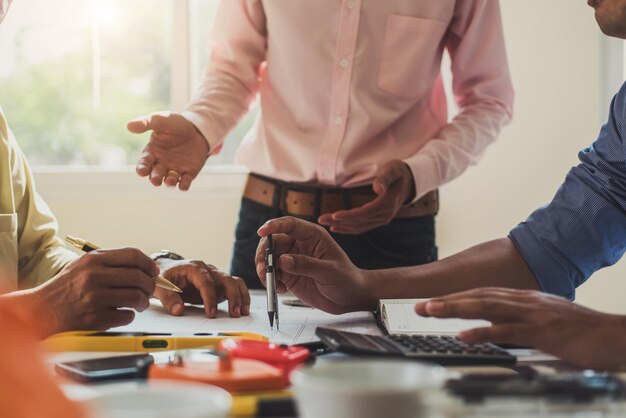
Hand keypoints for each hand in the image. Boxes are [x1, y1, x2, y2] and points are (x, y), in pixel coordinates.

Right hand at [31, 248, 157, 336]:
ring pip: (137, 297)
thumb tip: (142, 265)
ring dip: (143, 302)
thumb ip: (109, 263)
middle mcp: (95, 276)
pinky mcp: (96, 318)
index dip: (148, 264)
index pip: (133, 255)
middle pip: (139, 277)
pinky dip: (128, 316)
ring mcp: (95, 298)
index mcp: (93, 260)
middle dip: (150, 285)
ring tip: (139, 304)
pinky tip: (120, 314)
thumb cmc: (64, 289)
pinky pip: (127, 316)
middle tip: (148, 291)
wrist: (39, 311)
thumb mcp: (82, 266)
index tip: (153, 271)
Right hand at [127, 112, 209, 190]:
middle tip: (156, 179)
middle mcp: (161, 163)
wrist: (197, 128)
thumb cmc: (174, 124)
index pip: (144, 163)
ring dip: (169, 182)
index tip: (142, 172)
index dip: (142, 168)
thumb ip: (146, 123)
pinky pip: (185, 182)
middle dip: (155, 178)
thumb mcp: (160, 120)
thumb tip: (129, 126)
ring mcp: (175, 169)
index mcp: (152, 152)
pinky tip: (183, 186)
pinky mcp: (189, 172)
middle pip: (155, 174)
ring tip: (169, 180)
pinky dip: (183, 185)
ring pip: (169, 180)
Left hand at [155, 259, 249, 318]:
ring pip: (234, 282)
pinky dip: (241, 297)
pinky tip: (242, 310)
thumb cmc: (166, 276)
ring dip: (241, 296)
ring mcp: (215, 277)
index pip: (206, 281)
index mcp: (194, 268)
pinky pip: (234, 288)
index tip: (211, 313)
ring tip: (242, 313)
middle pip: (226, 279)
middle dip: (233, 296)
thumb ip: (168, 298)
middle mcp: (208, 270)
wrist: (169, 271)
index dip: (210, 297)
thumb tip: (178, 310)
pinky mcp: (219, 285)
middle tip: (234, 313)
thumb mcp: (160, 286)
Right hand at [256, 217, 375, 313]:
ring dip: (264, 270)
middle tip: (263, 269)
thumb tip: (283, 260)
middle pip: (273, 242)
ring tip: (271, 283)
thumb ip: (306, 265)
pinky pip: (272, 274)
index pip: (290, 224)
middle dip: (264, 254)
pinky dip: (270, 282)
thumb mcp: (329, 271)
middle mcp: (299, 244)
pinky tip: (280, 289)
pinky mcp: (289, 275)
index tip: (262, 231)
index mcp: (312, 235)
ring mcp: (292, 259)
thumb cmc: (346, 279)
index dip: (274, 225)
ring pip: (269, 258)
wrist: (349, 298)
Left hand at [318, 160, 415, 233]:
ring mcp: (382, 220)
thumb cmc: (398, 172)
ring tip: (324, 223)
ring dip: (341, 226)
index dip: (349, 216)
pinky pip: (361, 227)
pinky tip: (336, 228)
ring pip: (359, 227)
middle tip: (320, 219)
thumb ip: (385, 178)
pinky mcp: (378, 220)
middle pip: (359, 222)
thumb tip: (377, 188)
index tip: (334, 216)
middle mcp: (385, 215)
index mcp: (387, 204)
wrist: (409, 181)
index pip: (365, 213)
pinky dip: (348, 229)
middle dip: (339, 222)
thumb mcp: (392, 170)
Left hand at [415, 288, 625, 370]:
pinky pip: (507, 331)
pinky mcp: (542, 332)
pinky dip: (483, 332)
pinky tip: (464, 336)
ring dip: (455, 308)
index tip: (432, 302)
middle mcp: (524, 301)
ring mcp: (532, 314)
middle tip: (419, 307)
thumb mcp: (545, 323)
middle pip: (477, 296)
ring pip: (486, 307)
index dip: (455, 297)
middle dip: (446, 300)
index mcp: (524, 299)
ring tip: (430, 311)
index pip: (482, 294)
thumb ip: (520, 323)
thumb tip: (497, 328)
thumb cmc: (582, 333)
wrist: (615, 336)